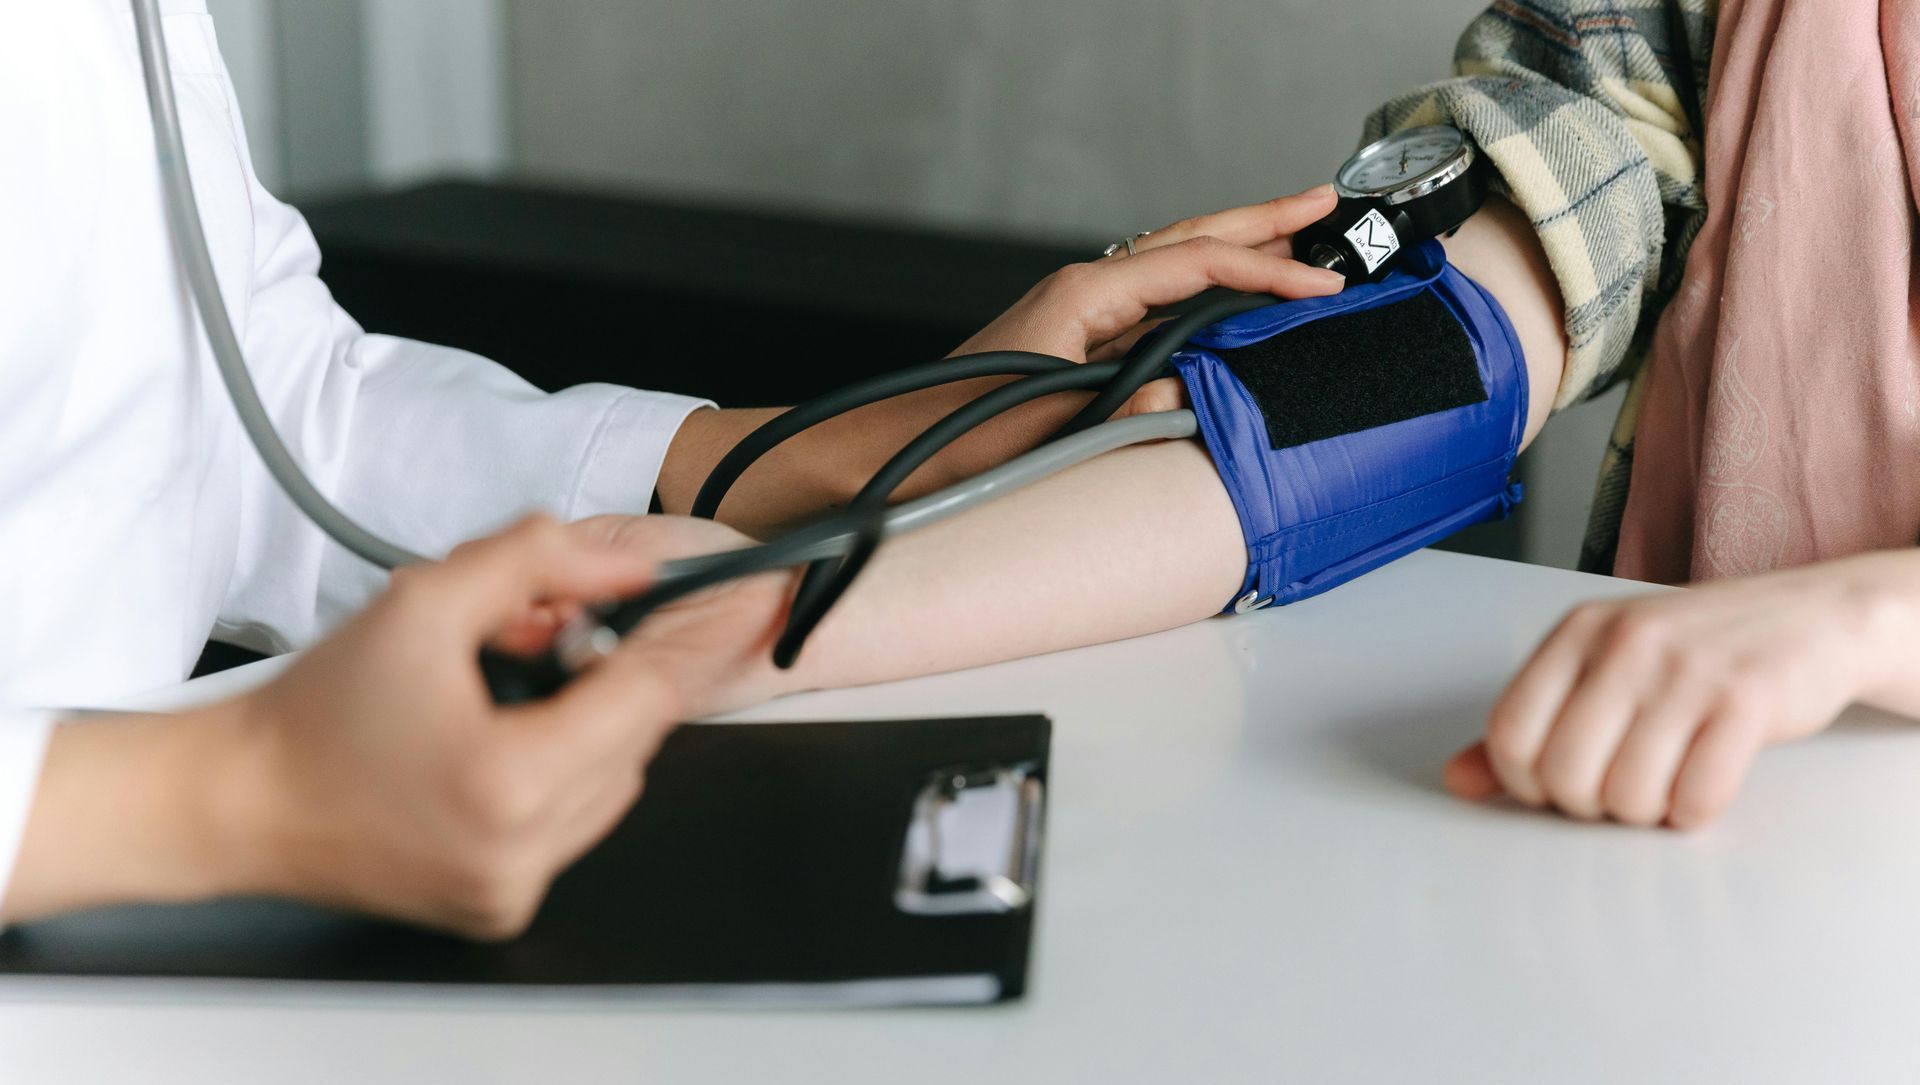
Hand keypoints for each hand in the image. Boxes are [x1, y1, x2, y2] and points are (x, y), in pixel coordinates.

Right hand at [222, 515, 790, 937]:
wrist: (242, 801)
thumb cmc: (317, 712)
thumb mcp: (425, 600)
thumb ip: (536, 561)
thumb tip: (628, 566)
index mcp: (511, 780)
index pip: (648, 697)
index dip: (697, 636)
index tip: (748, 597)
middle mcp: (523, 850)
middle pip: (635, 738)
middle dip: (606, 677)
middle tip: (544, 641)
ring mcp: (514, 887)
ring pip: (613, 782)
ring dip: (586, 729)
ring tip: (502, 698)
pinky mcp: (501, 906)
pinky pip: (573, 825)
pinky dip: (558, 777)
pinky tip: (494, 748)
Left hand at [952, 185, 1344, 415]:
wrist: (897, 448)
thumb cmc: (958, 435)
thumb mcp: (1052, 424)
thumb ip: (1128, 410)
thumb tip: (1190, 394)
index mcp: (1084, 294)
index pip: (1198, 264)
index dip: (1268, 271)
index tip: (1324, 283)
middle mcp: (1085, 290)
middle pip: (1191, 239)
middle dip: (1261, 220)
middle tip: (1323, 202)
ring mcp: (1082, 312)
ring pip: (1177, 266)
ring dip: (1237, 249)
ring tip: (1295, 237)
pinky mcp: (1080, 340)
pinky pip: (1159, 303)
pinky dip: (1206, 292)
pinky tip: (1232, 299)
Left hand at [1446, 551, 1919, 828]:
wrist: (1813, 618)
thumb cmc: (1696, 652)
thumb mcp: (1603, 667)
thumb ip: (1531, 723)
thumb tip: (1460, 782)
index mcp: (1577, 632)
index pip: (1508, 732)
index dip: (1525, 782)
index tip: (1557, 785)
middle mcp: (1625, 644)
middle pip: (1563, 775)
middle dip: (1587, 806)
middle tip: (1620, 787)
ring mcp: (1686, 670)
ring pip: (1626, 795)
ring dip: (1645, 812)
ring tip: (1664, 781)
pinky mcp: (1747, 700)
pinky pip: (1695, 797)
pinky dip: (1694, 812)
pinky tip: (1702, 785)